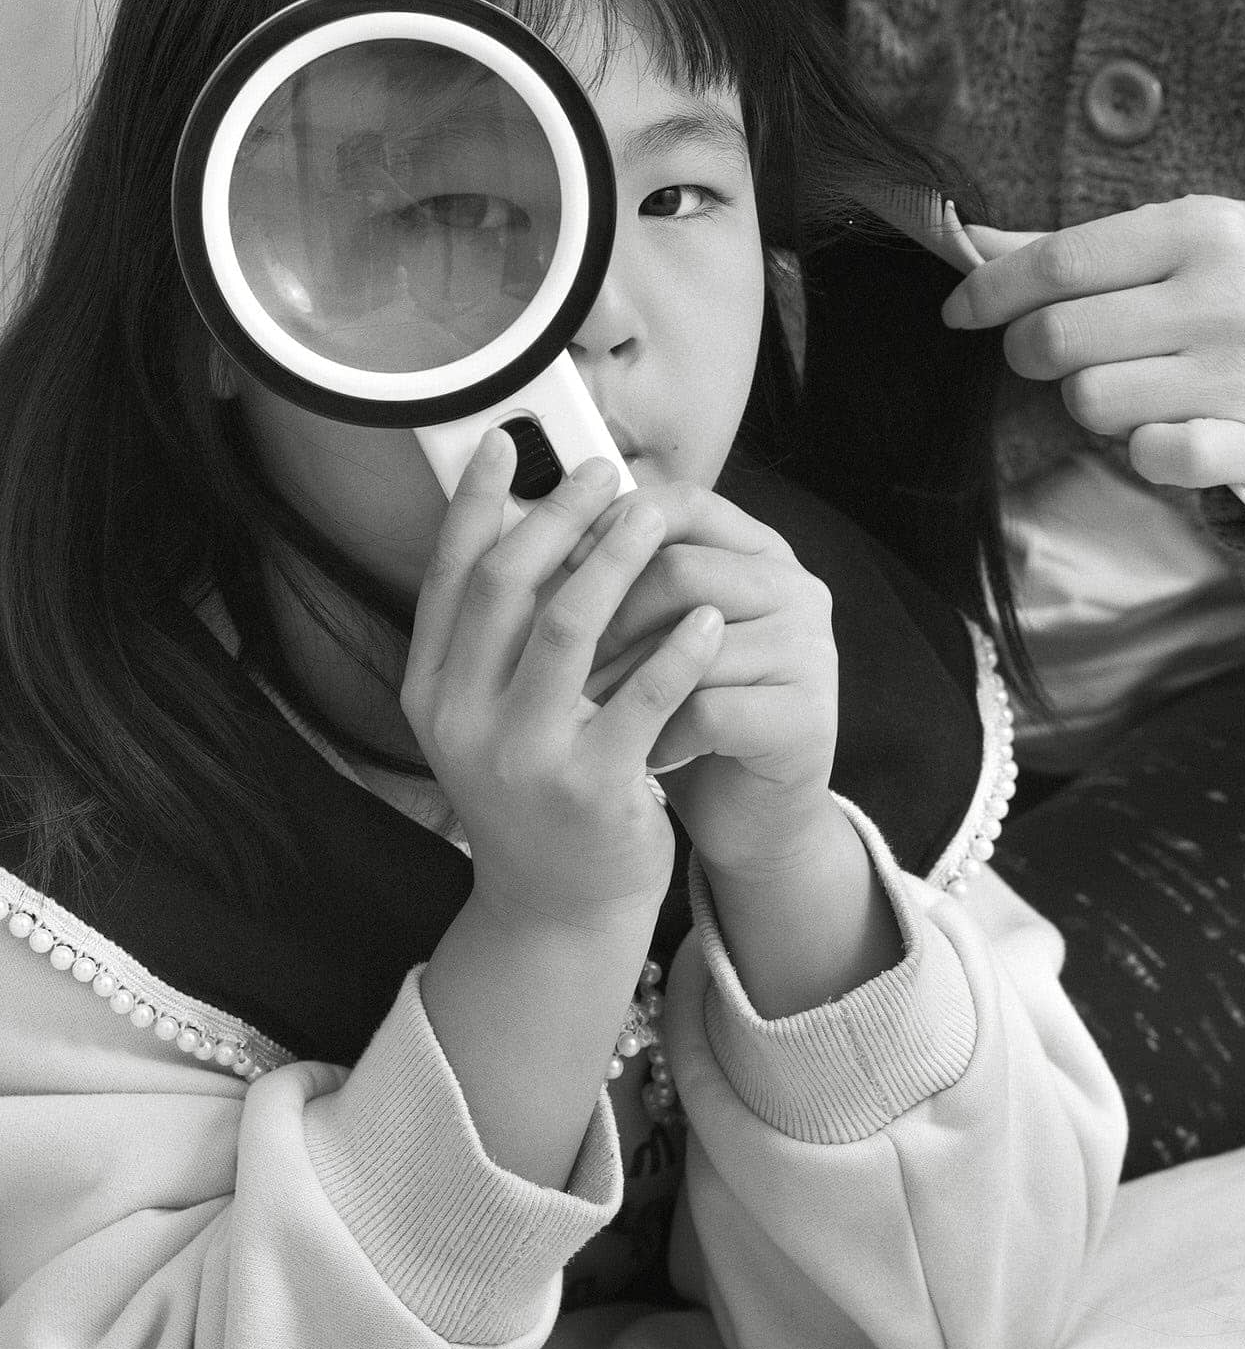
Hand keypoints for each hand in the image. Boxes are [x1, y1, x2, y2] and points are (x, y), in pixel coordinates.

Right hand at [400, 434, 725, 932]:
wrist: (558, 906)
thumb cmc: (538, 788)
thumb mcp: (493, 715)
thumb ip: (500, 637)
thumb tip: (533, 520)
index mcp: (433, 692)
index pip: (448, 576)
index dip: (474, 503)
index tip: (503, 441)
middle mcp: (463, 722)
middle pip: (506, 587)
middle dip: (558, 516)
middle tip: (604, 473)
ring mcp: (524, 758)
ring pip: (569, 629)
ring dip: (616, 560)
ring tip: (655, 517)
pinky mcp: (591, 789)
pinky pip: (643, 698)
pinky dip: (676, 648)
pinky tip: (706, 613)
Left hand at [572, 482, 901, 1017]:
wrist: (753, 814)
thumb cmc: (688, 712)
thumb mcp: (657, 635)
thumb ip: (623, 581)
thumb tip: (523, 533)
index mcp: (758, 552)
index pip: (684, 504)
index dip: (609, 526)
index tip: (554, 561)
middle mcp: (794, 590)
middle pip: (679, 570)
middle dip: (606, 617)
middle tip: (559, 659)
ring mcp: (808, 653)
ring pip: (693, 641)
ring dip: (628, 681)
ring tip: (588, 710)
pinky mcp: (803, 720)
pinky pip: (709, 711)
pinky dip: (663, 737)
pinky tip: (643, 757)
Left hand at [942, 197, 1244, 492]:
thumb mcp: (1179, 237)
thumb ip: (1073, 246)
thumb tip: (967, 240)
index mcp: (1196, 231)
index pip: (1057, 263)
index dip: (990, 291)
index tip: (960, 309)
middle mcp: (1221, 300)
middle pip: (1056, 339)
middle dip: (1031, 351)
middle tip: (1057, 351)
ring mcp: (1243, 375)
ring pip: (1090, 401)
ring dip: (1088, 399)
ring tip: (1132, 382)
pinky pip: (1153, 457)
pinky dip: (1142, 449)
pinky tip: (1165, 427)